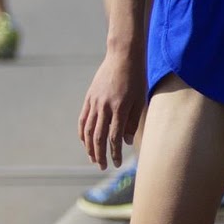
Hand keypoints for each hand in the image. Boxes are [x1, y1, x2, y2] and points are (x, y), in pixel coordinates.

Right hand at [78, 51, 144, 168]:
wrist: (123, 57)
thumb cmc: (137, 78)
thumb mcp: (141, 100)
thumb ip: (133, 122)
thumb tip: (125, 141)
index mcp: (120, 108)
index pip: (114, 137)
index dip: (114, 152)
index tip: (116, 163)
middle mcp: (104, 107)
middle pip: (98, 136)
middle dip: (99, 154)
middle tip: (101, 166)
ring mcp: (94, 102)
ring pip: (88, 129)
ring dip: (89, 146)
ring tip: (92, 158)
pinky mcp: (89, 97)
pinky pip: (83, 118)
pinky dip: (82, 131)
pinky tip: (84, 141)